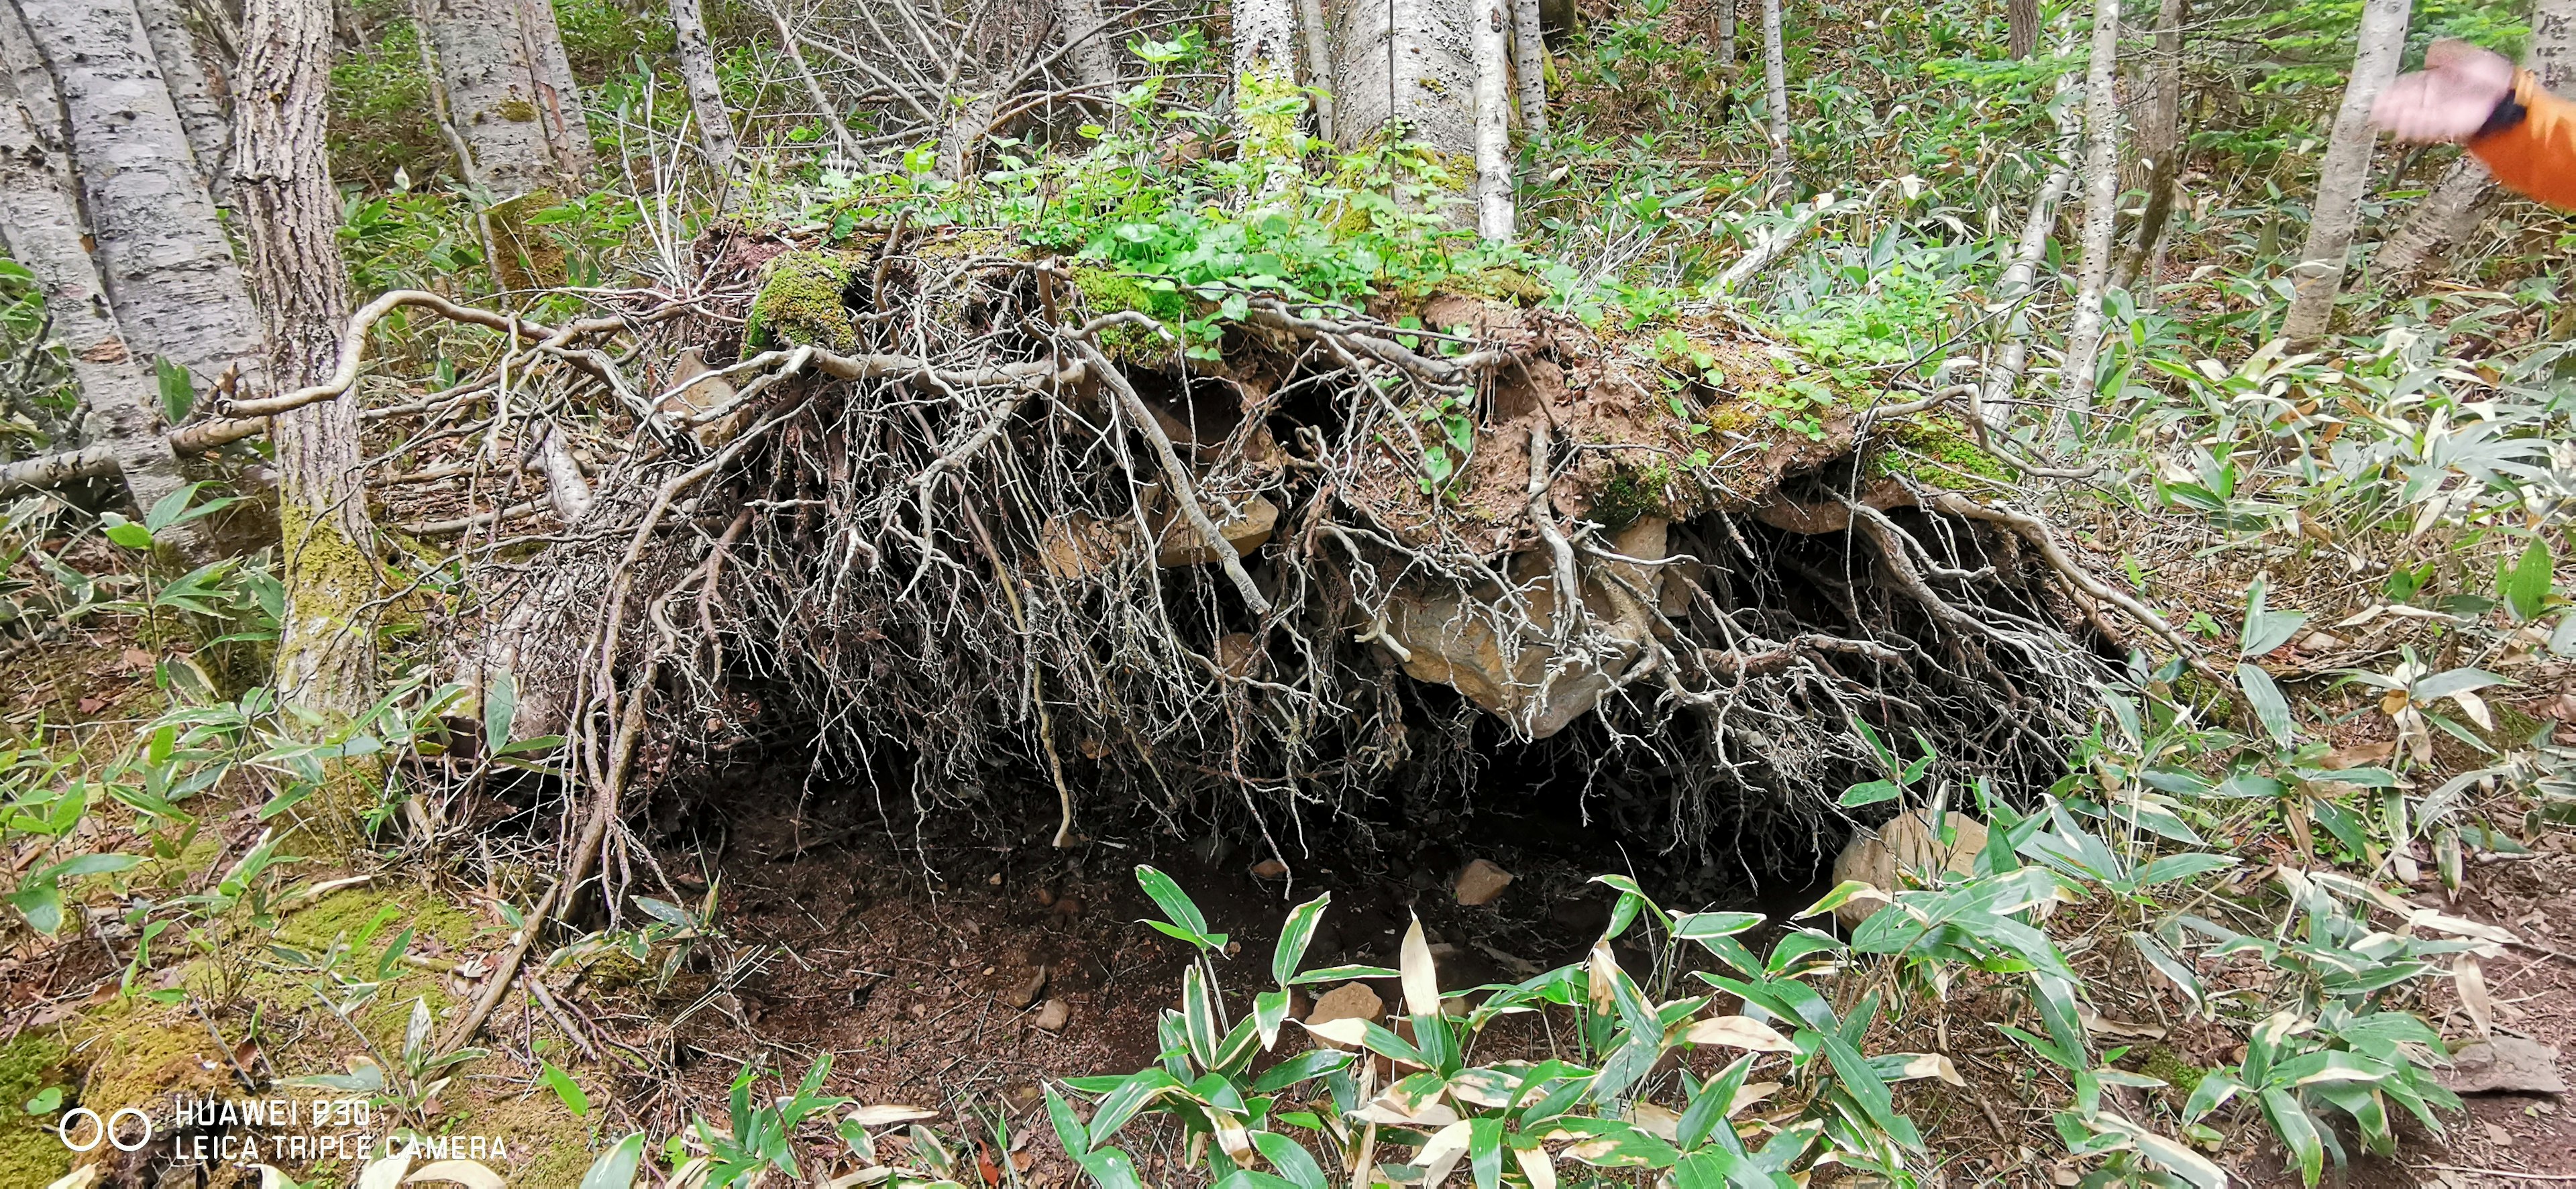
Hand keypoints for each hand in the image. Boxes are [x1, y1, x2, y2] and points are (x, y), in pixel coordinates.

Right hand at [2372, 40, 2515, 142]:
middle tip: (2374, 109)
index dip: (2394, 91)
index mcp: (2436, 82)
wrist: (2505, 99)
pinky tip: (2398, 127)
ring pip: (2411, 116)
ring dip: (2395, 118)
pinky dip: (2411, 126)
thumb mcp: (2468, 58)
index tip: (2381, 95)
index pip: (2409, 86)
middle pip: (2406, 103)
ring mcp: (2438, 113)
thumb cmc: (2490, 79)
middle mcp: (2434, 99)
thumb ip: (2447, 54)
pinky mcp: (2444, 125)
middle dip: (2389, 106)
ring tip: (2379, 120)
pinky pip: (2423, 126)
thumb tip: (2429, 55)